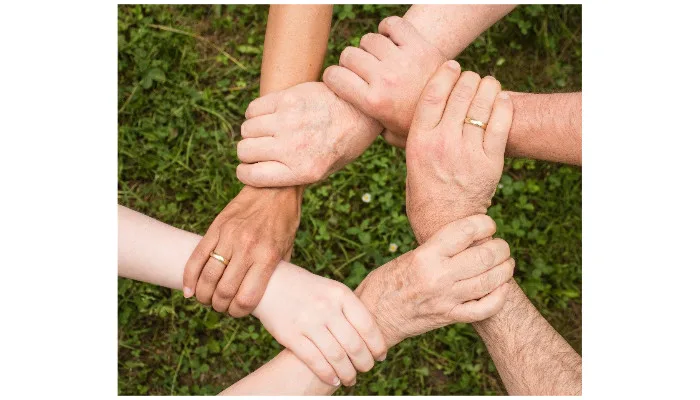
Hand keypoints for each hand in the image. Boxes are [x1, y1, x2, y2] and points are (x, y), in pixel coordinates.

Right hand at [183, 185, 300, 316]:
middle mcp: (247, 248)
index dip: (238, 312)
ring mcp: (229, 237)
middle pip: (223, 291)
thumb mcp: (287, 249)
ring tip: (206, 299)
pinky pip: (197, 256)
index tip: (237, 312)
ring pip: (207, 277)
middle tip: (221, 306)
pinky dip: (189, 277)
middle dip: (220, 306)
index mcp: (267, 257)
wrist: (275, 188)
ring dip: (204, 295)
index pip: (246, 298)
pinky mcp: (216, 227)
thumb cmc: (284, 221)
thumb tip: (264, 296)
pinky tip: (189, 290)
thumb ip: (274, 272)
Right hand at [236, 82, 382, 186]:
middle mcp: (294, 147)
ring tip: (266, 132)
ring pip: (246, 129)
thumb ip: (292, 175)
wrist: (361, 111)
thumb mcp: (323, 171)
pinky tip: (269, 116)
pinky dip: (255, 114)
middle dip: (248, 152)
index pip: (252, 176)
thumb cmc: (341, 144)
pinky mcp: (288, 98)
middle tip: (260, 149)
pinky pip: (253, 109)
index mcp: (303, 171)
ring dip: (252, 132)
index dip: (246, 172)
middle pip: (245, 151)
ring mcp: (289, 121)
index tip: (249, 168)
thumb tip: (258, 174)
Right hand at [253, 261, 386, 386]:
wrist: (270, 283)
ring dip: (348, 373)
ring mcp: (308, 321)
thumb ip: (349, 309)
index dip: (377, 345)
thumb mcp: (332, 290)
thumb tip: (372, 338)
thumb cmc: (307, 289)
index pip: (368, 326)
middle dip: (364, 363)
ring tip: (351, 379)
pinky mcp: (290, 335)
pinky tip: (334, 380)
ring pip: (336, 357)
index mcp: (340, 294)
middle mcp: (326, 307)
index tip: (380, 356)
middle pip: (354, 345)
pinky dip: (328, 374)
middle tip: (366, 369)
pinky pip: (315, 361)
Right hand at [323, 16, 445, 141]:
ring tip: (379, 57)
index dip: (333, 77)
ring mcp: (402, 60)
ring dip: (370, 47)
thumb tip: (352, 125)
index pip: (334, 76)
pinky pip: (392, 24)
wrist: (456, 111)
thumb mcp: (391, 135)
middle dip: (350, 62)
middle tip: (362, 70)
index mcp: (373, 102)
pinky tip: (391, 40)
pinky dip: (388, 28)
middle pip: (349, 55)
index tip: (340, 79)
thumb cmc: (419, 124)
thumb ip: (370, 128)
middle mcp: (385, 79)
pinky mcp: (419, 45)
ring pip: (368, 39)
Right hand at [355, 214, 513, 346]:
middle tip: (501, 246)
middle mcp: (438, 276)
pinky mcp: (449, 317)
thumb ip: (438, 249)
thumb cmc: (387, 281)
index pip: (465, 231)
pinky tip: (501, 288)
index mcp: (425, 256)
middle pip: (484, 255)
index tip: (488, 224)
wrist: (374, 317)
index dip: (485, 223)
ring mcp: (446, 299)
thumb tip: (469, 238)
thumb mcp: (409, 256)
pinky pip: (484, 309)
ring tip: (506, 263)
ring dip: (505, 269)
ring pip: (490, 281)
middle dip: (500, 247)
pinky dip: (499, 297)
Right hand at [405, 60, 512, 242]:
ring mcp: (468, 152)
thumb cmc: (424, 192)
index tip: (452, 64)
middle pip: (460, 94)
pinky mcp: (490, 162)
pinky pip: (500, 124)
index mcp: (419, 141)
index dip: (445, 73)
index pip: (433, 94)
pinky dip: (503, 106)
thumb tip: (399, 115)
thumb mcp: (409, 162)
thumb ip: (409, 137)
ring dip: (488, 87)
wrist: (445, 223)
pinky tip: (502, 99)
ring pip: (482, 105)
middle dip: (468, 78)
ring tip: (488, 84)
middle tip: (472, 77)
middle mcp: (443, 143)